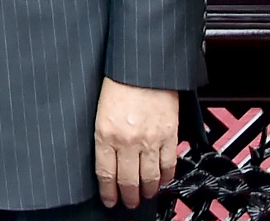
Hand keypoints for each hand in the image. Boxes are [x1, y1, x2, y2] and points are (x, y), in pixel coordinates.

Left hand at [94, 77, 177, 208]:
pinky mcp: (169, 135)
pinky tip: (163, 180)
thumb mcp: (100, 108)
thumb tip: (106, 157)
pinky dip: (166, 177)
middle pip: (128, 181)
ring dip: (148, 191)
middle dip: (128, 197)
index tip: (109, 200)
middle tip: (128, 202)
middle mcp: (127, 140)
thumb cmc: (119, 80)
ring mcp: (150, 140)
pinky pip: (168, 164)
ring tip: (145, 195)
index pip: (105, 174)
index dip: (108, 192)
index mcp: (105, 133)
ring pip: (150, 178)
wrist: (144, 65)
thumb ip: (104, 134)